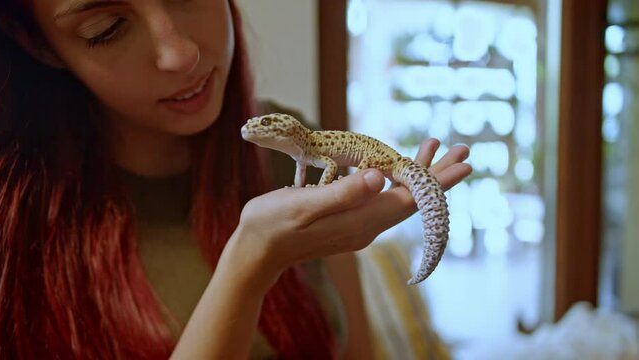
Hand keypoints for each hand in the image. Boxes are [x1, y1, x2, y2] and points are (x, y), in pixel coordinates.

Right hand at [227, 139, 471, 287]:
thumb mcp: (305, 205)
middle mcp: (365, 225)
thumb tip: (379, 177)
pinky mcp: (346, 220)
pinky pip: (380, 198)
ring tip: (431, 148)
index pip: (410, 199)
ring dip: (417, 174)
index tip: (464, 163)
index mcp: (360, 220)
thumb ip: (342, 193)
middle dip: (437, 174)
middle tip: (462, 150)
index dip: (438, 180)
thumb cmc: (274, 225)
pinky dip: (393, 179)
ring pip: (398, 197)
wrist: (256, 251)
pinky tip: (390, 167)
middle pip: (412, 198)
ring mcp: (356, 224)